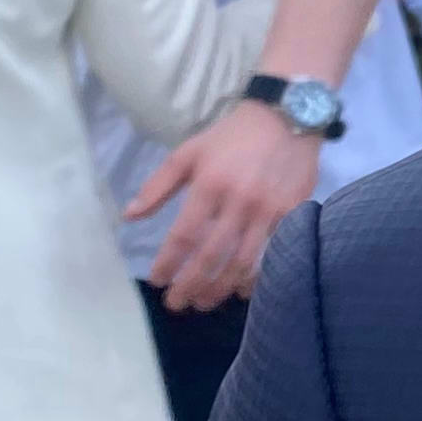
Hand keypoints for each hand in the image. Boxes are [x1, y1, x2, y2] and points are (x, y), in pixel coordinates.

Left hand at [131, 99, 321, 310]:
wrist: (288, 116)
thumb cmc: (232, 137)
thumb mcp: (189, 152)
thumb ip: (158, 185)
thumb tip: (130, 216)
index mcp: (210, 185)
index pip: (184, 234)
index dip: (168, 262)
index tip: (157, 280)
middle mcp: (239, 201)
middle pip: (211, 256)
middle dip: (190, 285)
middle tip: (176, 304)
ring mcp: (269, 210)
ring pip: (242, 262)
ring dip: (219, 288)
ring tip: (203, 303)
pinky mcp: (291, 213)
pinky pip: (271, 254)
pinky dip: (254, 276)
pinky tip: (240, 290)